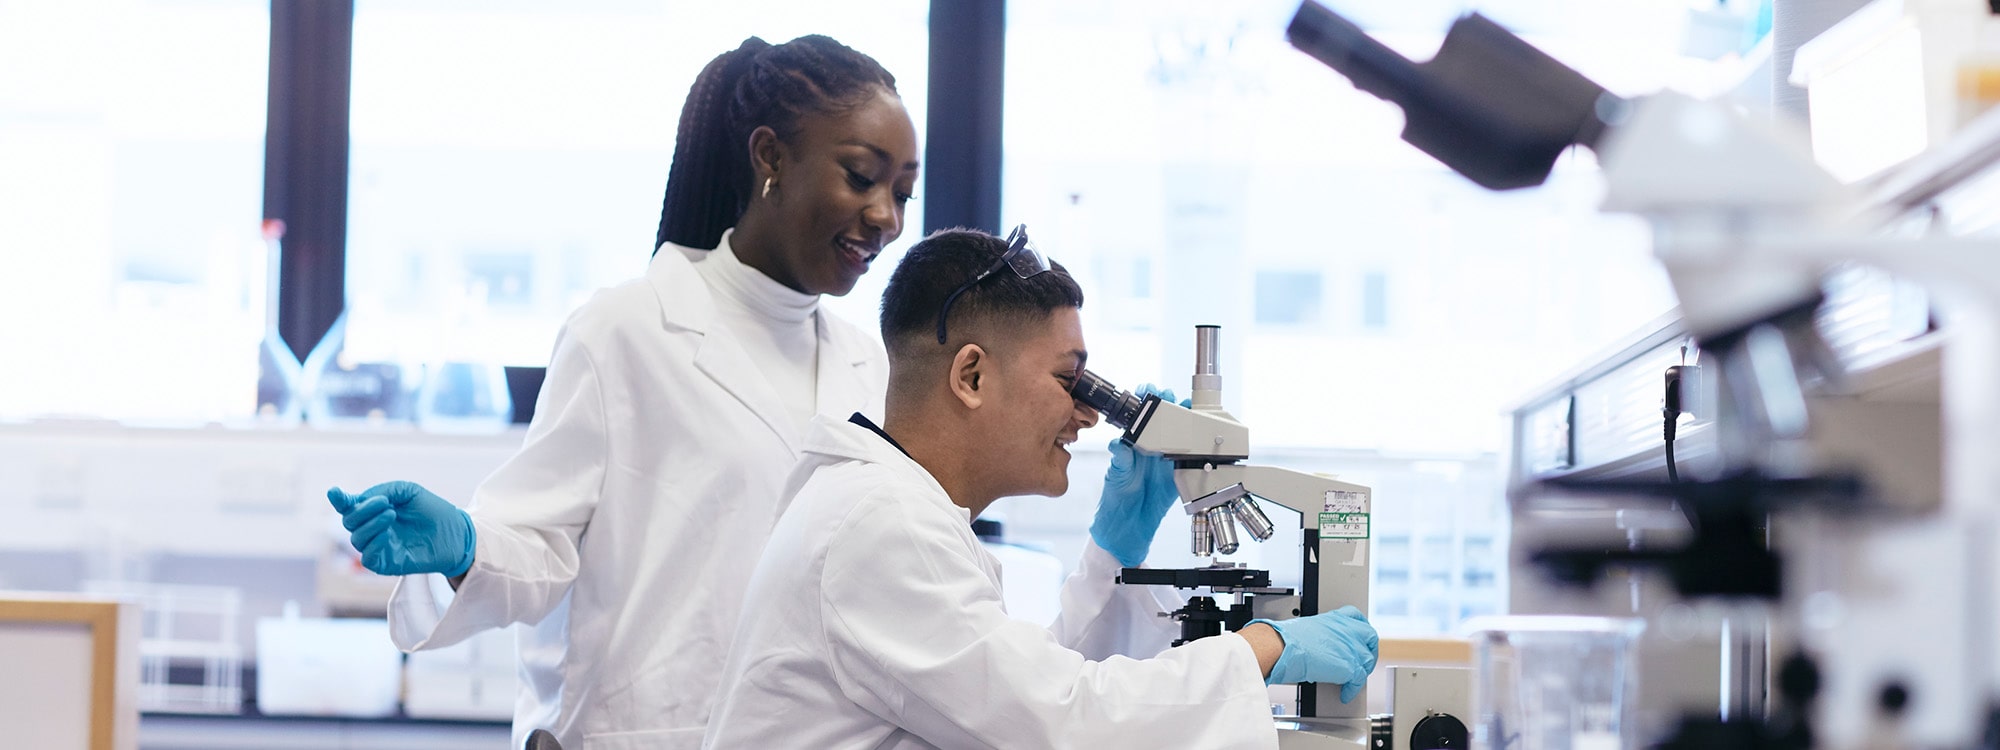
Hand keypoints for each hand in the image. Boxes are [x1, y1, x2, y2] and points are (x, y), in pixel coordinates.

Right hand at [327, 480, 475, 577]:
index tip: (334, 492)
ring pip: (356, 538)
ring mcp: (379, 547)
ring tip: (391, 514)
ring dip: (370, 524)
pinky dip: (373, 543)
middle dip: (362, 510)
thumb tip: (361, 499)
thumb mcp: (409, 492)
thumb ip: (385, 491)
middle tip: (385, 503)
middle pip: (349, 522)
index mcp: (375, 511)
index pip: (350, 507)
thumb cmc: (434, 511)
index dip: (340, 500)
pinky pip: (367, 557)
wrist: (456, 533)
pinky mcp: (386, 563)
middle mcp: (373, 529)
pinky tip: (386, 534)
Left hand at [1088, 384, 1182, 566]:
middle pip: (1165, 420)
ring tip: (1193, 413)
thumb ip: (1120, 462)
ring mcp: (1166, 461)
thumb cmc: (1115, 502)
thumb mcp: (1116, 480)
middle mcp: (1151, 449)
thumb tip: (1119, 444)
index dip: (1146, 400)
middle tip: (1177, 399)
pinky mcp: (1179, 476)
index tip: (1150, 390)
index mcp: (1133, 445)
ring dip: (1188, 423)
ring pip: (1181, 435)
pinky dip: (1199, 449)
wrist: (1127, 532)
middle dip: (1172, 404)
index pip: (1140, 416)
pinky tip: (1203, 440)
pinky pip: (1191, 459)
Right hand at [1252, 605, 1378, 701]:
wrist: (1285, 647)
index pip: (1356, 617)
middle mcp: (1347, 630)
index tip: (1360, 636)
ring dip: (1361, 672)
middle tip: (1362, 661)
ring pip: (1366, 661)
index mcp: (1335, 618)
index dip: (1361, 628)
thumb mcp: (1308, 628)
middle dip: (1369, 650)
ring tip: (1353, 680)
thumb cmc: (1287, 639)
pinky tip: (1345, 693)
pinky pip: (1358, 681)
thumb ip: (1322, 634)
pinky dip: (1352, 690)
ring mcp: (1351, 647)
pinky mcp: (1350, 666)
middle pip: (1370, 638)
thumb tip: (1319, 645)